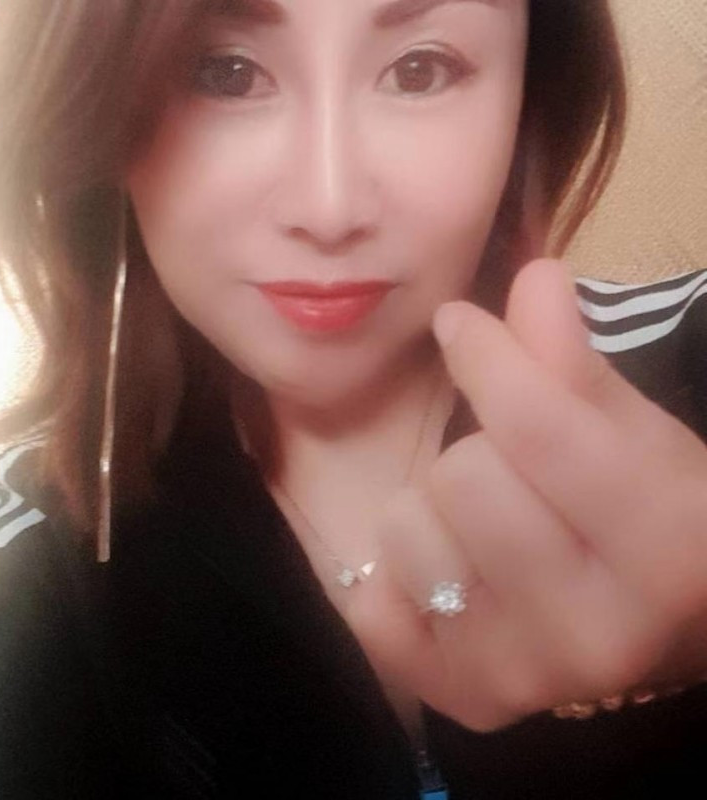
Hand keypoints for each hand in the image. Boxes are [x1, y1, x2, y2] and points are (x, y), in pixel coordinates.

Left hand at [347, 258, 706, 730]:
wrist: (638, 626)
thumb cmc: (641, 518)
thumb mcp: (628, 435)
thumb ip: (572, 361)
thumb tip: (531, 276)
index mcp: (670, 551)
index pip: (539, 428)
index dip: (489, 357)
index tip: (460, 324)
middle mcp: (598, 633)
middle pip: (462, 478)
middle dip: (477, 455)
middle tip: (510, 475)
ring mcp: (521, 676)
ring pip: (406, 529)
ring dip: (434, 512)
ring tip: (484, 531)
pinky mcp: (456, 697)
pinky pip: (371, 600)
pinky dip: (400, 575)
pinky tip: (452, 576)